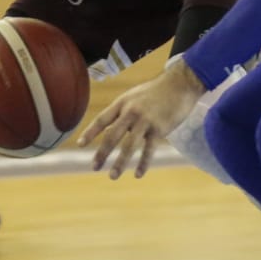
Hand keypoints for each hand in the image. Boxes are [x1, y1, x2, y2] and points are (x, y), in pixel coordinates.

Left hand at [78, 58, 204, 179]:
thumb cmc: (156, 91)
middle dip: (102, 153)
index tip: (80, 145)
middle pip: (112, 135)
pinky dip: (143, 163)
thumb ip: (122, 112)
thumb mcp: (134, 96)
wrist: (180, 84)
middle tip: (94, 167)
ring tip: (112, 176)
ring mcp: (145, 120)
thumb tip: (109, 129)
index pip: (102, 119)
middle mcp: (131, 111)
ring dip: (120, 163)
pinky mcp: (159, 128)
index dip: (90, 132)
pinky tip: (137, 174)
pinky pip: (149, 149)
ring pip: (129, 145)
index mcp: (122, 103)